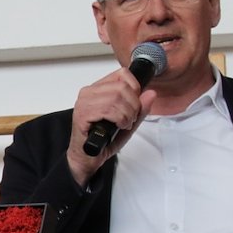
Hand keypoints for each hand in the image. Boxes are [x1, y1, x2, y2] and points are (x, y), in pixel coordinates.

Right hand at [66, 67, 154, 186]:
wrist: (87, 157)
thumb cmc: (103, 140)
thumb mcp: (128, 122)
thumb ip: (140, 108)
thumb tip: (151, 94)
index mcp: (98, 89)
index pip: (122, 74)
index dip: (135, 88)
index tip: (134, 103)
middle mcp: (89, 93)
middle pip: (122, 86)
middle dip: (133, 105)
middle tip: (131, 118)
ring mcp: (84, 102)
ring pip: (117, 97)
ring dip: (127, 114)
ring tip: (124, 123)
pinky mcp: (82, 114)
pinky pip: (108, 109)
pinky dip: (120, 119)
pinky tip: (119, 126)